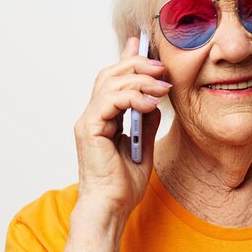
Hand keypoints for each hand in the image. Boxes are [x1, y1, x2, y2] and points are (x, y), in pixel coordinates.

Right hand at [73, 36, 169, 214]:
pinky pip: (109, 101)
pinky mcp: (89, 129)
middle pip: (110, 75)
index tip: (142, 43)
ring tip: (163, 85)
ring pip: (110, 83)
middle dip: (137, 65)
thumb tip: (155, 97)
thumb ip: (145, 120)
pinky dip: (133, 97)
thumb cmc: (123, 184)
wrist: (111, 208)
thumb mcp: (143, 144)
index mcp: (103, 118)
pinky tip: (152, 103)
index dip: (127, 59)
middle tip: (162, 67)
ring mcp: (88, 121)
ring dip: (140, 80)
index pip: (114, 80)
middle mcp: (93, 115)